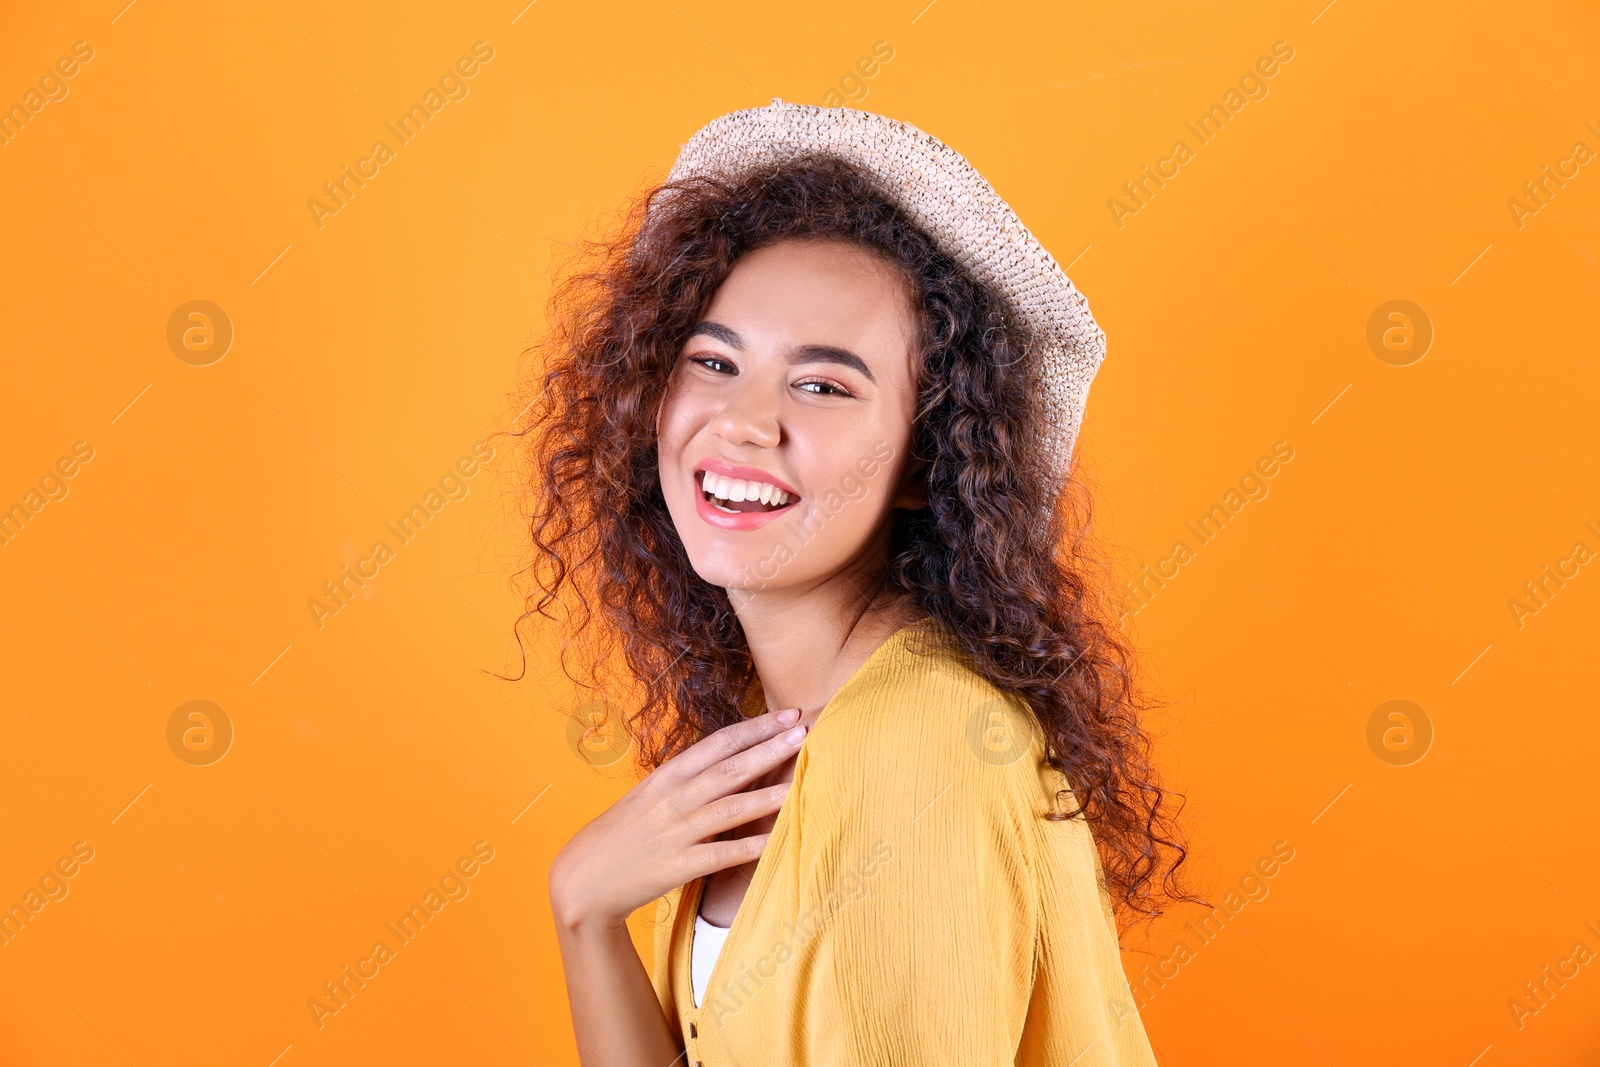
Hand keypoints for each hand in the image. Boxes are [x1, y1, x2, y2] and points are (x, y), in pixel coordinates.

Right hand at [549, 706, 806, 930]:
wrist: (582, 880)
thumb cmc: (620, 835)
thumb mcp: (648, 797)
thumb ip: (685, 780)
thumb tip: (727, 762)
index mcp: (665, 777)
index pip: (717, 744)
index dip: (754, 728)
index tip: (786, 716)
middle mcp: (672, 800)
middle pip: (728, 768)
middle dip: (768, 748)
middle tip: (804, 731)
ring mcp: (675, 833)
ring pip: (730, 807)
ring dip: (769, 793)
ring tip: (801, 780)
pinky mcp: (677, 867)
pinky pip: (721, 854)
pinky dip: (750, 846)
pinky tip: (777, 839)